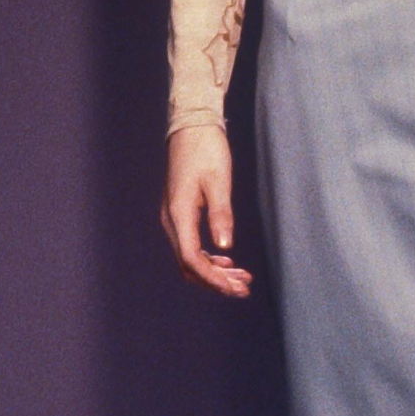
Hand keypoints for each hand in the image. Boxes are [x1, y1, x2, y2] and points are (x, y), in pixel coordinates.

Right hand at [161, 125, 253, 297]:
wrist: (192, 126)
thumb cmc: (207, 149)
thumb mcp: (219, 180)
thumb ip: (221, 214)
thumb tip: (224, 246)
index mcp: (178, 214)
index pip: (191, 259)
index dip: (213, 279)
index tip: (235, 288)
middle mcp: (171, 220)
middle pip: (189, 264)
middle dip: (215, 281)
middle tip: (243, 289)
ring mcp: (174, 217)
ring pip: (190, 256)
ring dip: (214, 271)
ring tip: (241, 279)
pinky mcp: (180, 211)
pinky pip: (191, 244)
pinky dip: (209, 257)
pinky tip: (226, 260)